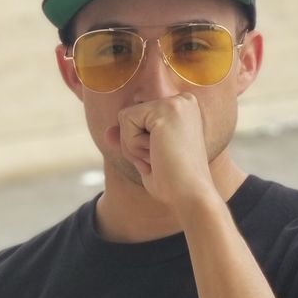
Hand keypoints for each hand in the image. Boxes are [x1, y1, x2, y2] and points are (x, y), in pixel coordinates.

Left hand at [107, 93, 216, 209]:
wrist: (191, 196)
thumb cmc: (173, 183)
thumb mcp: (145, 158)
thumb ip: (127, 140)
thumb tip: (107, 132)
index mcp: (182, 110)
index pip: (138, 117)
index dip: (138, 143)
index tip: (161, 158)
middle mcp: (182, 100)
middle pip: (129, 115)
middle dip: (133, 144)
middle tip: (158, 160)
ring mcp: (176, 103)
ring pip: (125, 117)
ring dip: (132, 146)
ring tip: (158, 157)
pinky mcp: (165, 110)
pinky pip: (125, 121)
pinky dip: (132, 145)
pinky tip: (155, 154)